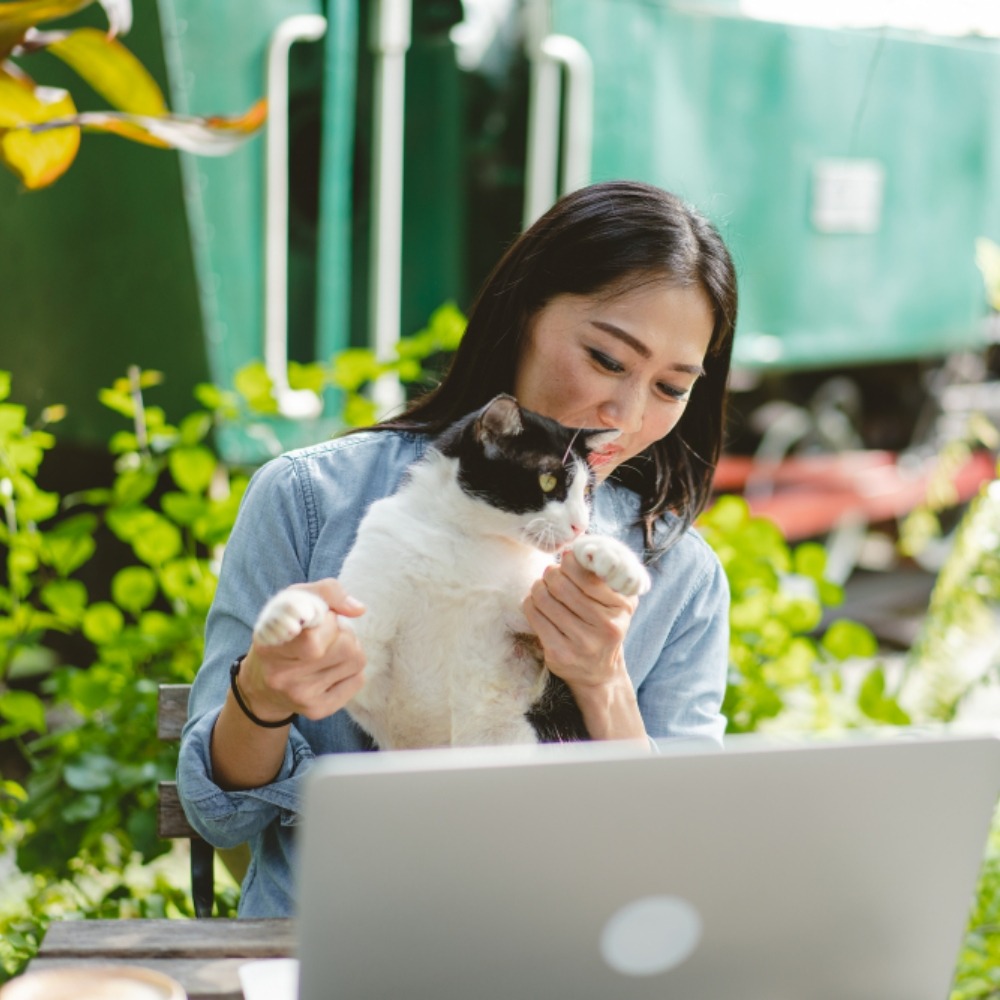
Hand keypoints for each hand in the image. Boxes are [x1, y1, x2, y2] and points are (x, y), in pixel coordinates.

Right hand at [239, 579, 366, 721]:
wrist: (261, 685)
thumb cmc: (284, 632)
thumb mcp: (294, 600)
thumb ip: (327, 592)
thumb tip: (358, 610)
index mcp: (270, 645)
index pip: (313, 638)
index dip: (327, 621)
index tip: (318, 617)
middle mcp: (282, 676)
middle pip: (345, 645)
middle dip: (343, 632)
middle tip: (326, 633)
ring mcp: (300, 696)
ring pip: (356, 660)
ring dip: (349, 648)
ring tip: (329, 649)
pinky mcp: (317, 710)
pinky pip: (358, 680)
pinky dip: (352, 669)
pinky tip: (332, 668)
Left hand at [522, 550, 637, 690]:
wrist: (601, 672)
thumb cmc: (605, 625)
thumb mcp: (619, 601)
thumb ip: (606, 574)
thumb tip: (577, 548)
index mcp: (621, 607)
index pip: (586, 575)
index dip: (569, 562)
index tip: (566, 560)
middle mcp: (605, 626)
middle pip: (560, 585)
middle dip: (550, 574)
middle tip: (551, 574)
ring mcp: (582, 643)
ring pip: (544, 599)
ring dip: (538, 587)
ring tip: (542, 588)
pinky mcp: (560, 654)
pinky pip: (534, 617)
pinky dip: (530, 604)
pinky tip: (536, 605)